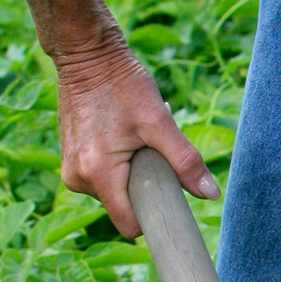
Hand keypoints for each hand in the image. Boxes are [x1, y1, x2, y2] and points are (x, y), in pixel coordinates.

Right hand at [56, 33, 218, 235]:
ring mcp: (70, 170)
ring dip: (130, 174)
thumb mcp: (159, 122)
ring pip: (113, 193)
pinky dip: (116, 165)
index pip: (129, 224)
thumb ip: (185, 161)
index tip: (169, 198)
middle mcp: (77, 178)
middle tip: (150, 153)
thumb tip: (211, 194)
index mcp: (98, 174)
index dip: (153, 217)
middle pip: (123, 208)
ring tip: (133, 140)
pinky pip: (101, 178)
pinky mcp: (69, 160)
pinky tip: (121, 138)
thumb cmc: (122, 84)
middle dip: (143, 188)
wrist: (86, 56)